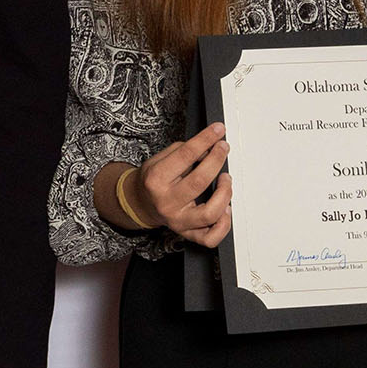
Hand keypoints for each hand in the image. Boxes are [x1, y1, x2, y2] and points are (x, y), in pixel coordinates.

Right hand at [133, 122, 232, 246]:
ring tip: (226, 180)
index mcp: (156, 180)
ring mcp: (178, 220)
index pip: (186, 155)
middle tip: (223, 148)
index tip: (218, 130)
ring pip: (210, 213)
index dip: (205, 140)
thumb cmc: (153, 181)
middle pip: (200, 181)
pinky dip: (224, 224)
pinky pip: (211, 238)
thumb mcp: (159, 160)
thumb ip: (183, 152)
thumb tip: (209, 147)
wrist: (140, 204)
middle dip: (217, 160)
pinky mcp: (188, 233)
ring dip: (225, 193)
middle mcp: (166, 202)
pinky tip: (226, 209)